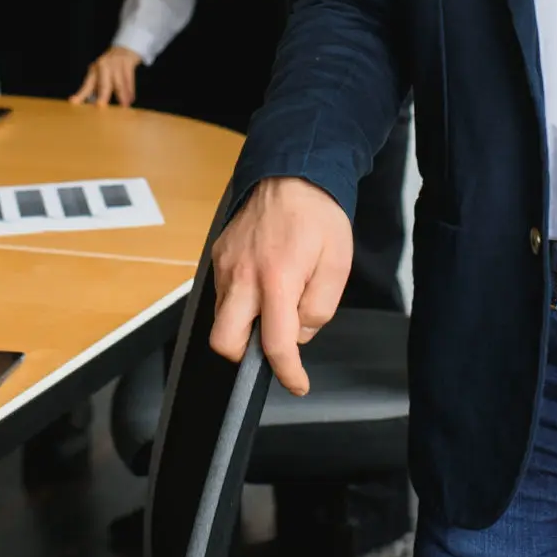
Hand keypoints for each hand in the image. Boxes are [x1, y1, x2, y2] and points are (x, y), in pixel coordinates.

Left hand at [69, 46, 143, 106]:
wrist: (124, 50)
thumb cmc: (110, 67)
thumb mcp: (100, 75)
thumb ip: (94, 90)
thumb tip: (91, 105)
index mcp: (94, 71)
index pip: (87, 85)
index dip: (80, 95)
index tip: (73, 102)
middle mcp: (103, 66)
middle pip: (103, 84)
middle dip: (102, 96)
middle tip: (101, 106)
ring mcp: (115, 64)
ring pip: (119, 83)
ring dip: (122, 96)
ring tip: (124, 106)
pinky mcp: (127, 63)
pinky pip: (129, 80)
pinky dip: (130, 90)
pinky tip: (130, 99)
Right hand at [208, 177, 351, 394]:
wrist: (292, 173)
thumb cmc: (320, 218)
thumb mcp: (338, 265)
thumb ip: (319, 308)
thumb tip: (298, 332)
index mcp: (277, 281)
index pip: (275, 345)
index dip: (287, 373)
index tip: (296, 383)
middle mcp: (243, 277)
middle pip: (224, 342)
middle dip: (245, 356)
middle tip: (272, 343)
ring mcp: (225, 265)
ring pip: (222, 317)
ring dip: (244, 324)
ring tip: (274, 301)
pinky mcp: (218, 255)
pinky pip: (223, 292)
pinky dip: (240, 300)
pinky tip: (262, 283)